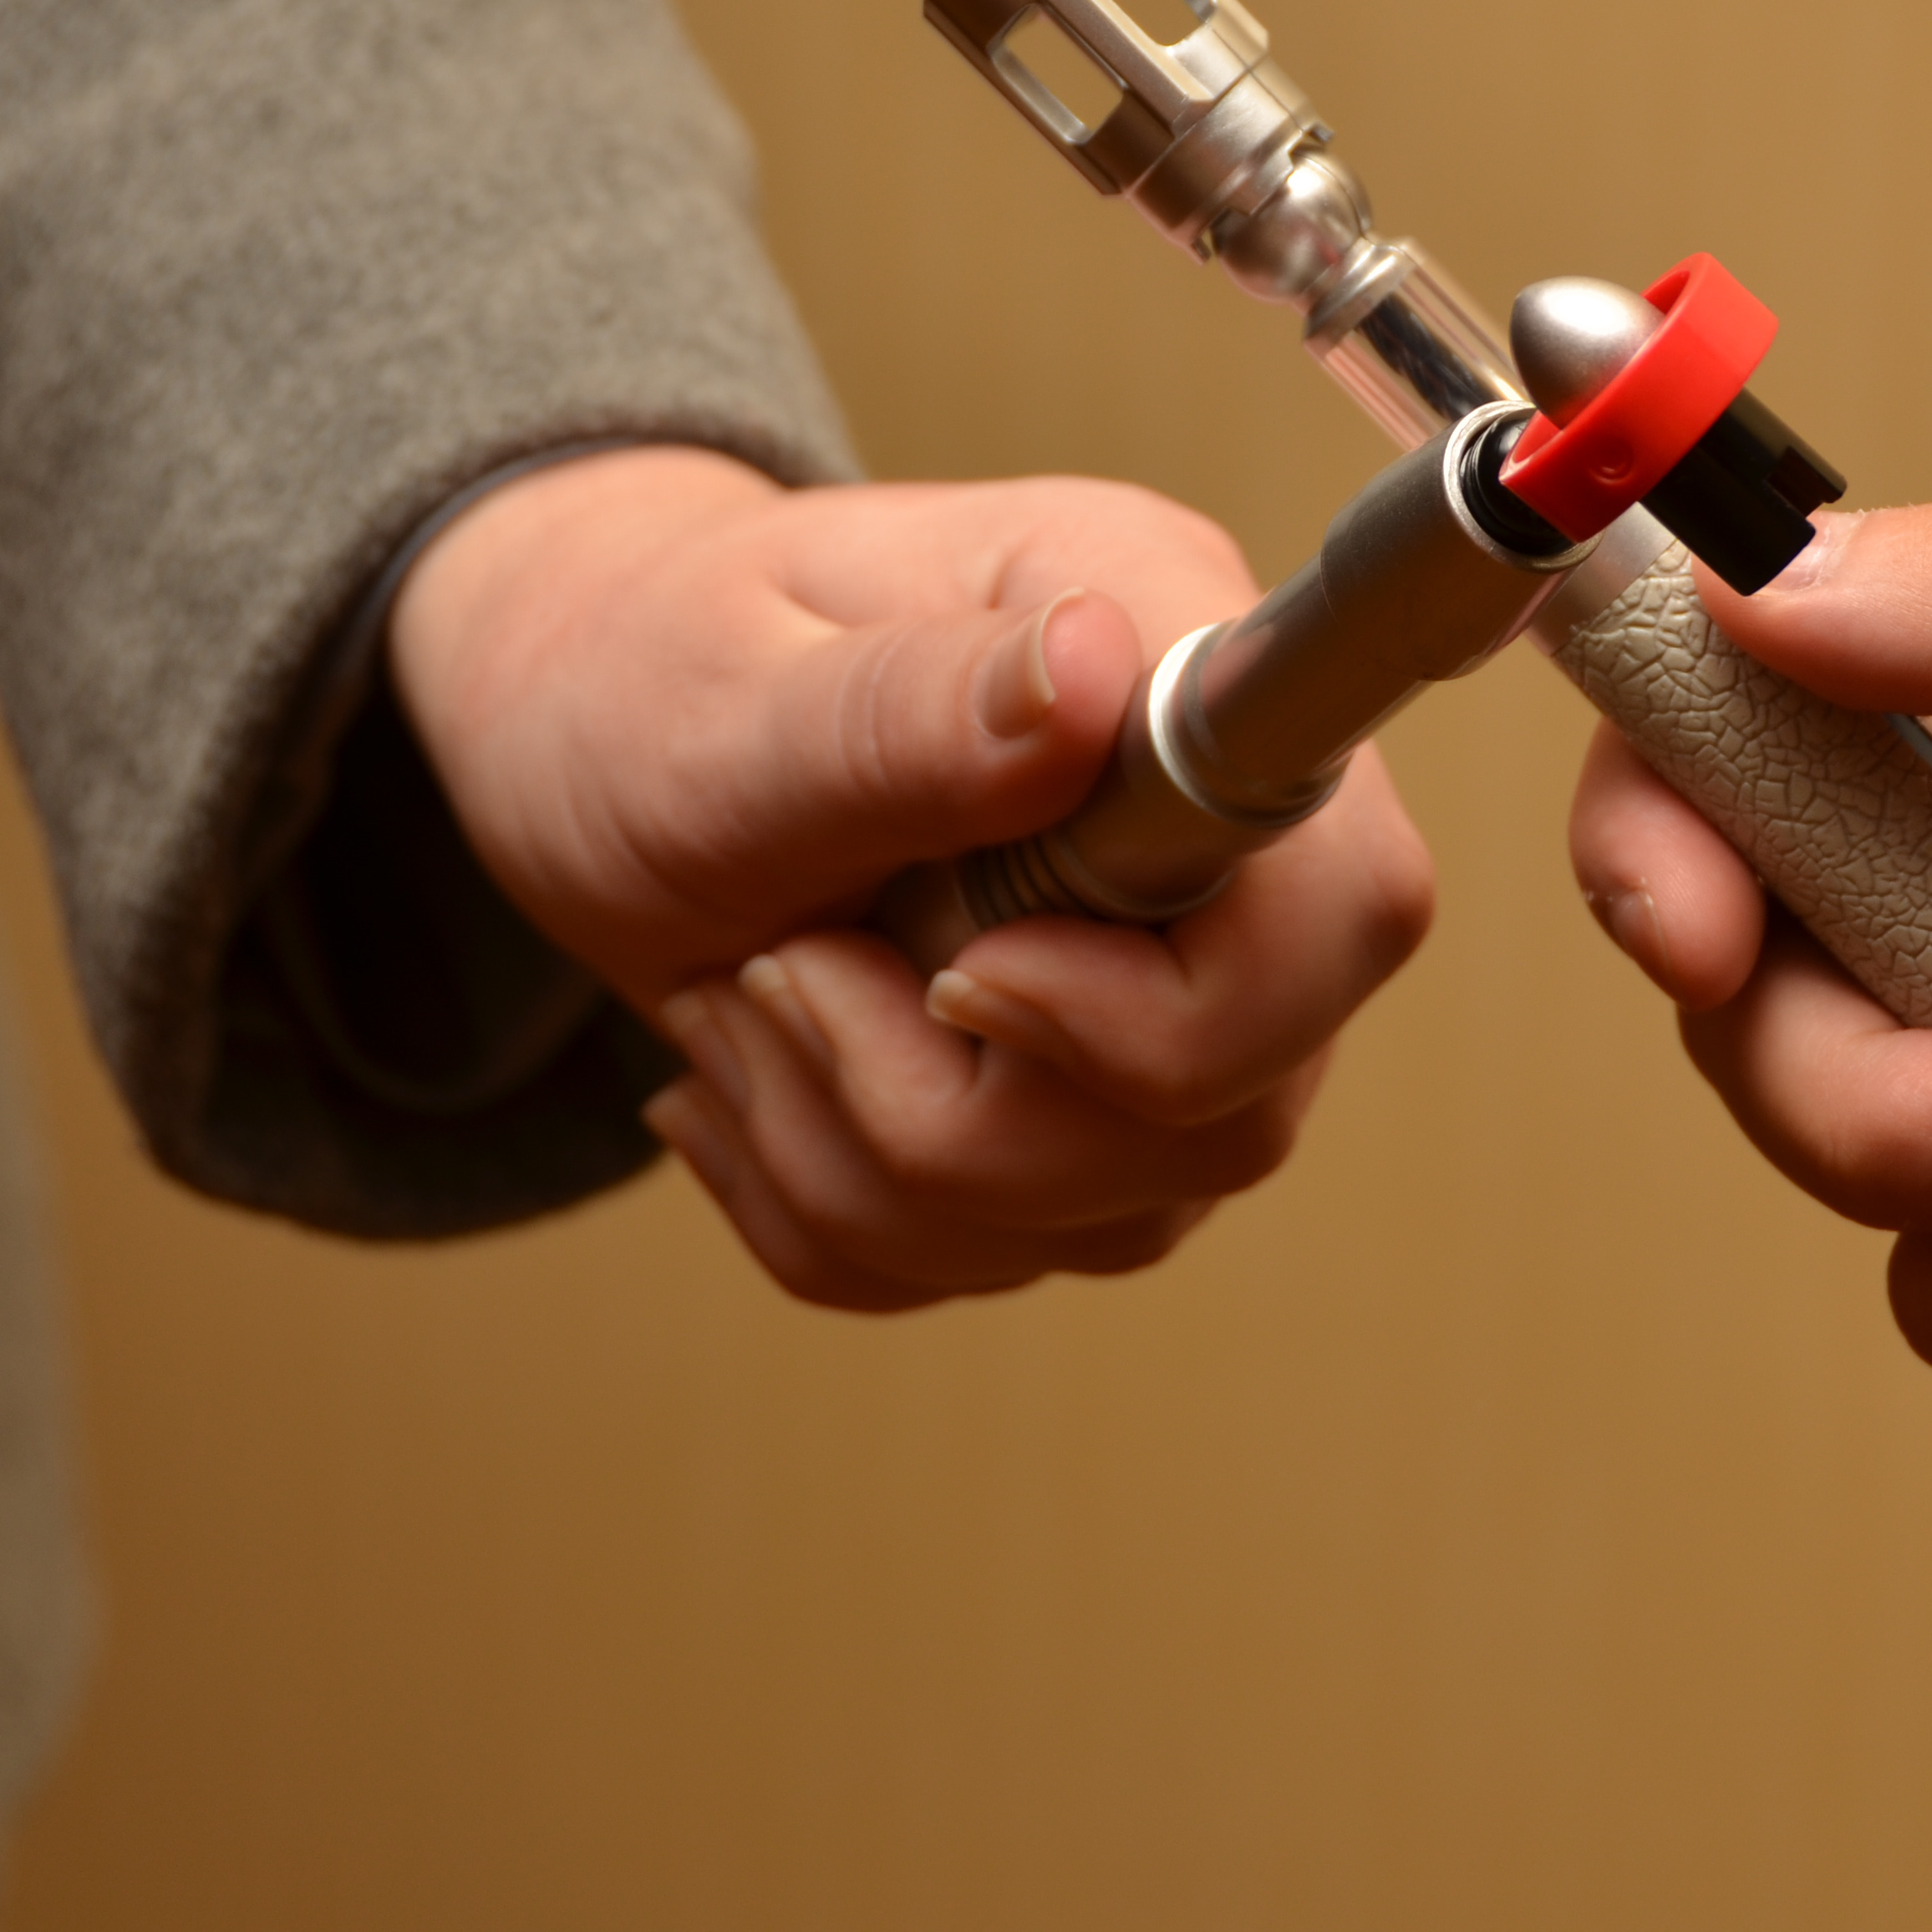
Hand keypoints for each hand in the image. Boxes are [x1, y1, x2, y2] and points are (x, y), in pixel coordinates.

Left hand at [391, 447, 1436, 1309]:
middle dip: (953, 1110)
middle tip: (775, 973)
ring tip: (740, 997)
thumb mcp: (726, 692)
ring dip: (855, 1153)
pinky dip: (823, 1202)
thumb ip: (907, 707)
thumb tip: (1087, 674)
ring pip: (1106, 1220)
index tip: (956, 975)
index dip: (1170, 1010)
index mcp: (1173, 667)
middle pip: (1233, 1114)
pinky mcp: (1092, 1123)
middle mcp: (1221, 852)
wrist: (585, 739)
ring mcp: (1172, 1002)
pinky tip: (753, 1070)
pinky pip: (988, 1264)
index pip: (1346, 905)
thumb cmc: (652, 671)